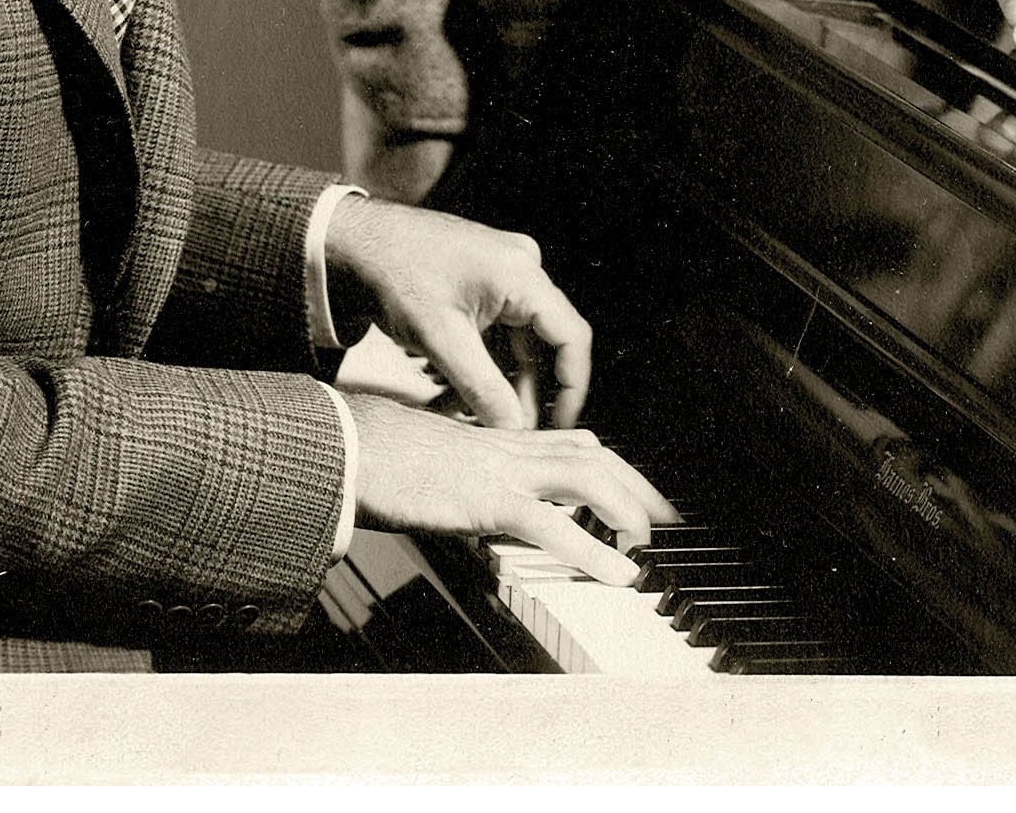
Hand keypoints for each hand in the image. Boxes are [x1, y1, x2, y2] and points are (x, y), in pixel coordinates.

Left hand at [319, 198, 593, 430]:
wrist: (353, 241)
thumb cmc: (394, 273)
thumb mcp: (441, 340)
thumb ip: (483, 389)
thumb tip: (516, 430)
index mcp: (522, 274)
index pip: (571, 336)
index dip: (573, 386)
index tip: (560, 426)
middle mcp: (520, 268)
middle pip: (543, 342)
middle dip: (524, 391)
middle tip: (507, 432)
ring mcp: (501, 273)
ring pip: (516, 340)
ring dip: (496, 381)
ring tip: (464, 416)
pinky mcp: (481, 281)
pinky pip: (496, 330)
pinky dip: (480, 362)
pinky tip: (452, 392)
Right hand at [342, 392, 674, 584]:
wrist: (348, 446)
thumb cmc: (382, 457)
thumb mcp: (439, 467)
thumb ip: (469, 479)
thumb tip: (485, 503)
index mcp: (501, 442)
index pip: (575, 446)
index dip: (614, 469)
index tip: (638, 494)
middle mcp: (511, 449)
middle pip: (597, 457)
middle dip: (637, 488)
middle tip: (667, 521)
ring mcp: (502, 472)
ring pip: (587, 481)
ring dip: (626, 511)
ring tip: (649, 543)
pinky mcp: (486, 500)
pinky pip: (551, 526)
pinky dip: (591, 550)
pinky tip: (617, 573)